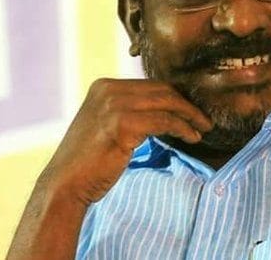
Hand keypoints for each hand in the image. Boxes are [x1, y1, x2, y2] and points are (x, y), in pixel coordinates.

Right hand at [39, 79, 212, 205]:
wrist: (65, 184)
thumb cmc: (89, 161)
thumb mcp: (105, 125)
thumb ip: (128, 111)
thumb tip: (163, 110)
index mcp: (103, 86)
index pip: (150, 85)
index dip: (176, 96)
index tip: (192, 110)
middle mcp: (108, 90)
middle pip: (161, 90)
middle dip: (187, 104)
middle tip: (204, 119)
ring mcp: (114, 105)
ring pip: (167, 103)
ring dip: (190, 116)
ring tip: (204, 128)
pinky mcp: (122, 123)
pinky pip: (164, 121)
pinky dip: (183, 128)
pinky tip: (192, 137)